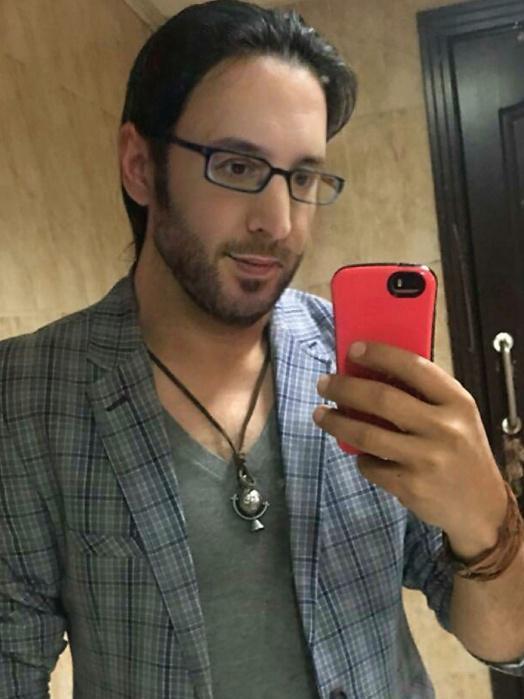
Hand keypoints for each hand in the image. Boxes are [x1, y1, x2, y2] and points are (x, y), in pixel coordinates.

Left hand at [313, 341, 506, 557]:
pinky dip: (360, 457)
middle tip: (325, 383)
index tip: (354, 349)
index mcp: (457, 402)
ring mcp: (426, 459)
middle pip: (382, 399)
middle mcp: (444, 428)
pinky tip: (360, 452)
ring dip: (336, 422)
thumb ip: (424, 396)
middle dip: (345, 388)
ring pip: (367, 434)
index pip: (414, 367)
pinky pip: (370, 465)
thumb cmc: (461, 451)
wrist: (481, 507)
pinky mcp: (411, 487)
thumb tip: (370, 371)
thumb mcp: (457, 417)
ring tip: (320, 414)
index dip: (380, 355)